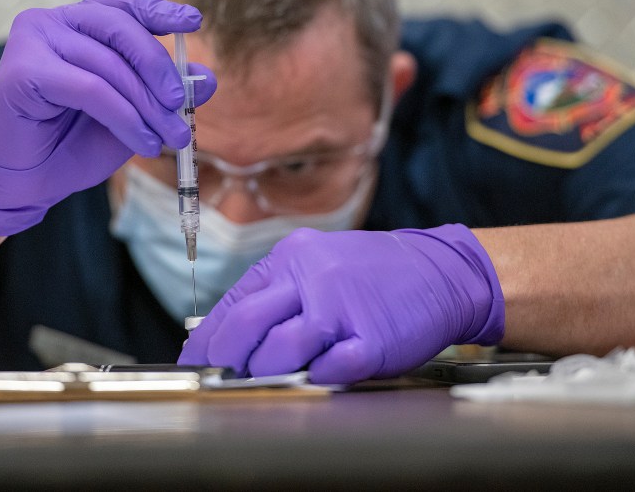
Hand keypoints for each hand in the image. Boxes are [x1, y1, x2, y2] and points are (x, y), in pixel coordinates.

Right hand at [0, 0, 215, 234]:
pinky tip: (143, 144)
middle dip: (159, 68)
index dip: (159, 10)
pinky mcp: (22, 70)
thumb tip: (209, 77)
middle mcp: (51, 22)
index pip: (122, 4)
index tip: (195, 21)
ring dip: (147, 106)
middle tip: (182, 106)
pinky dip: (124, 117)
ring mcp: (33, 41)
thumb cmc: (70, 146)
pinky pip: (90, 88)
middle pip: (120, 28)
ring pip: (109, 65)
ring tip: (170, 138)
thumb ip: (164, 96)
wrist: (22, 184)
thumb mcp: (132, 118)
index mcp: (76, 24)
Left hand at [179, 225, 503, 383]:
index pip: (234, 302)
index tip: (193, 361)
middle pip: (246, 324)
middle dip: (226, 359)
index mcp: (292, 257)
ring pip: (279, 348)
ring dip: (266, 371)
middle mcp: (312, 276)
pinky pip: (328, 368)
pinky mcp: (370, 339)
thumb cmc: (376, 274)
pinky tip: (318, 374)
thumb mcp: (320, 265)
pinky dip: (315, 378)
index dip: (208, 339)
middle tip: (223, 377)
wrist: (441, 271)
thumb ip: (279, 294)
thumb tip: (232, 335)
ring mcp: (342, 307)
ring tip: (271, 377)